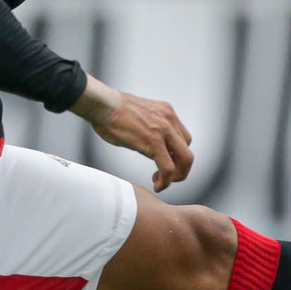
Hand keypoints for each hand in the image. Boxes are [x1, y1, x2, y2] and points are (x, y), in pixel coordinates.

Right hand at [74, 77, 193, 191]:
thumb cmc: (112, 110)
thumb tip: (146, 141)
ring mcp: (164, 130)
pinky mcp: (153, 141)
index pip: (183, 139)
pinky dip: (165, 181)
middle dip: (181, 169)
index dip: (176, 156)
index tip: (163, 164)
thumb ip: (149, 127)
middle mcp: (169, 119)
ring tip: (162, 183)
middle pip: (187, 151)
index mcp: (166, 112)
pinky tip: (157, 185)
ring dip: (176, 176)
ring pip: (185, 159)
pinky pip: (168, 167)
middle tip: (169, 178)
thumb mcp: (140, 115)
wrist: (103, 104)